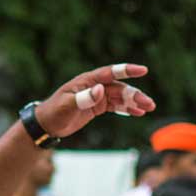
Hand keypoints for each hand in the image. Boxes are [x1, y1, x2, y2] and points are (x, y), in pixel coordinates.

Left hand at [34, 63, 155, 138]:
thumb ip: (84, 98)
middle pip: (119, 88)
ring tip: (149, 108)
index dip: (127, 70)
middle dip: (135, 95)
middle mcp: (94, 86)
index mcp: (87, 81)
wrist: (47, 124)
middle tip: (149, 104)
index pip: (110, 73)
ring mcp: (96, 96)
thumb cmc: (54, 112)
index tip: (143, 70)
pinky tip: (138, 113)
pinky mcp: (97, 107)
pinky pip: (115, 106)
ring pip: (120, 97)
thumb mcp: (67, 106)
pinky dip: (127, 109)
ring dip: (134, 102)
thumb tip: (100, 89)